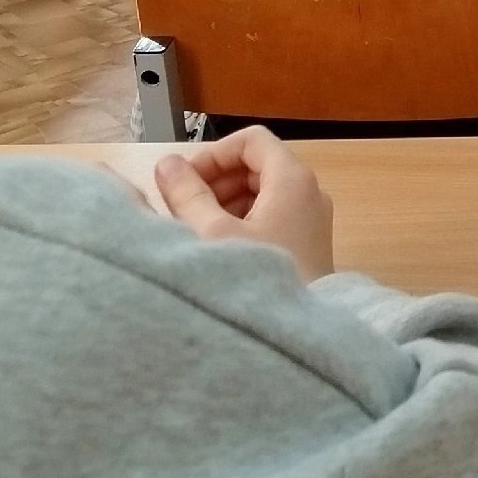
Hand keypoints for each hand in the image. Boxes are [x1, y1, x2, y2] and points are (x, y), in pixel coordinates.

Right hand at [156, 126, 335, 281]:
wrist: (298, 337)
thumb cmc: (256, 283)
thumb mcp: (212, 234)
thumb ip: (186, 195)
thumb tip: (167, 164)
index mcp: (293, 179)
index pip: (252, 140)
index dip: (213, 153)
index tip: (184, 180)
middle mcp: (309, 192)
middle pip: (256, 164)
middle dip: (215, 179)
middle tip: (182, 206)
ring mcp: (310, 219)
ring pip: (261, 191)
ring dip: (224, 201)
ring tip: (194, 229)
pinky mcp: (306, 244)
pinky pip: (270, 215)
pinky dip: (240, 220)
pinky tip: (216, 248)